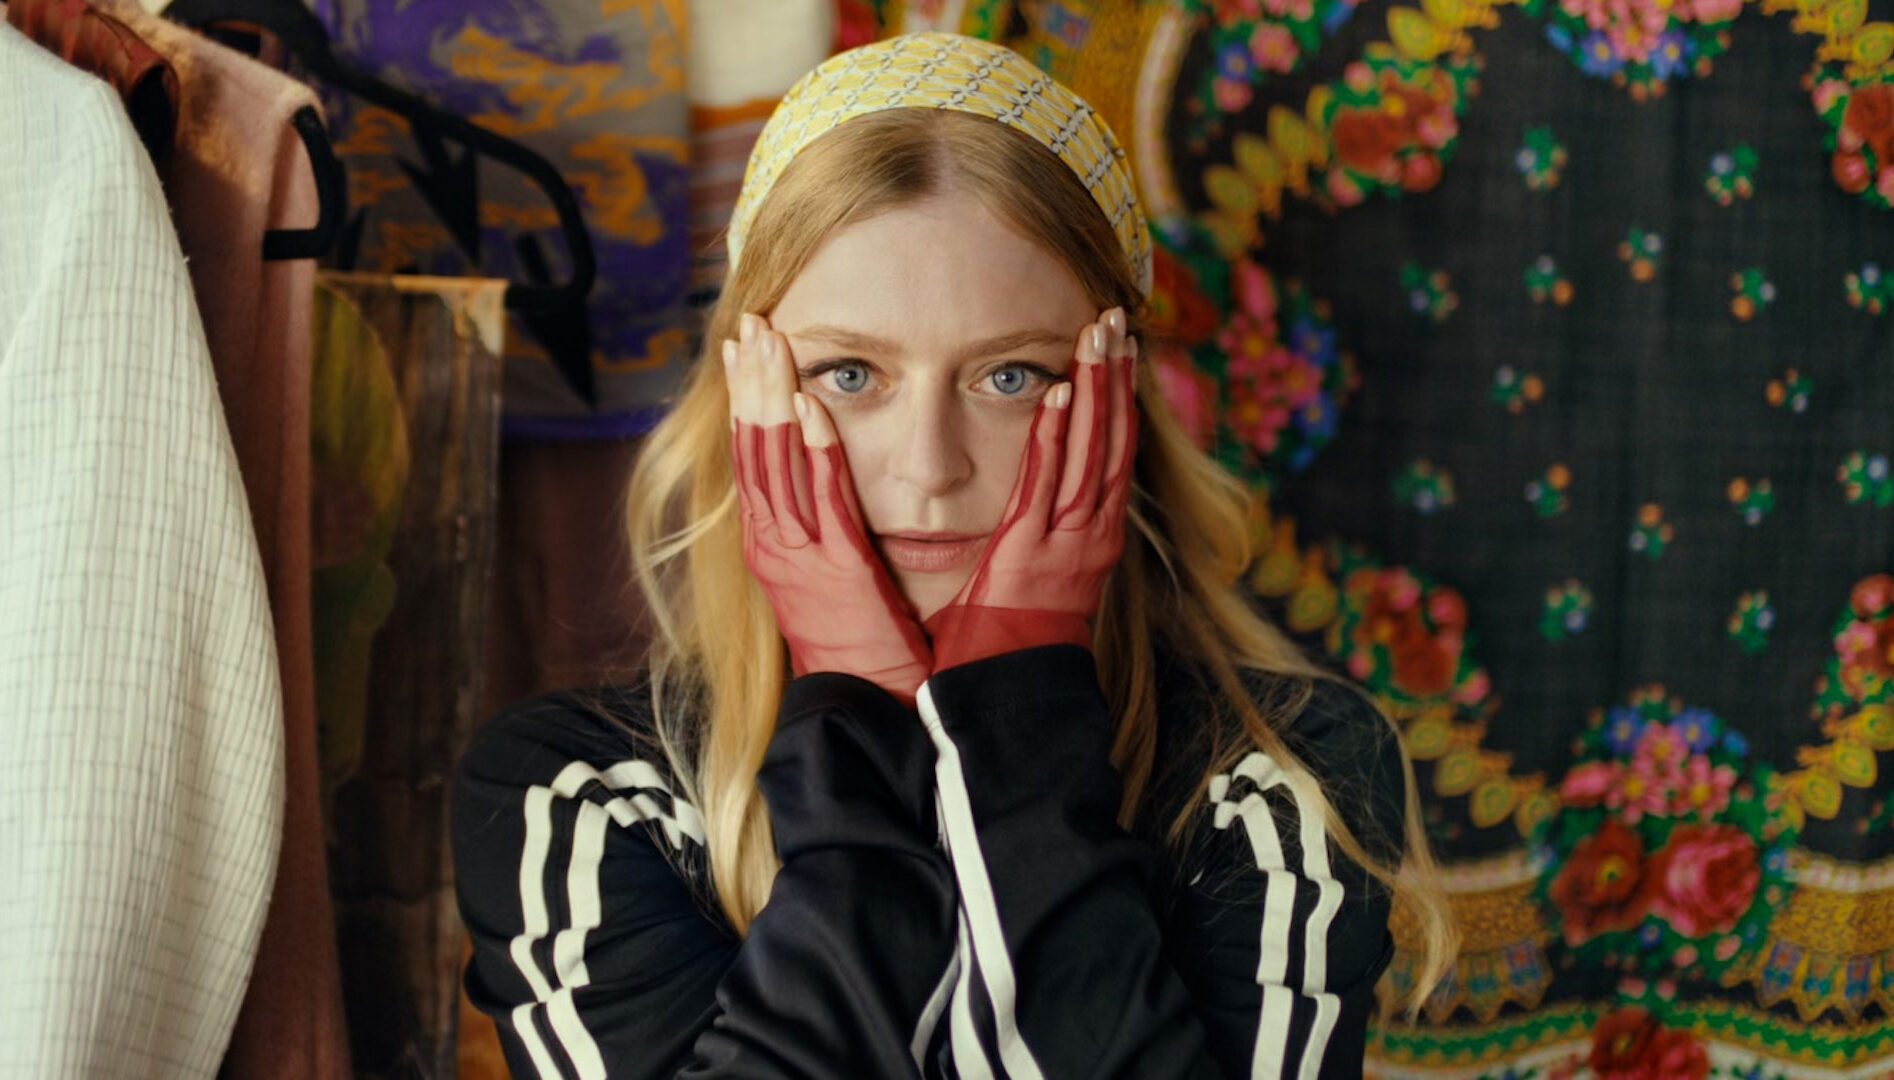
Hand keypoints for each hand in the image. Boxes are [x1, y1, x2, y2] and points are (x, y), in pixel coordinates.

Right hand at [726, 313, 933, 705]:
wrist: (869, 709)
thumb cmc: (861, 645)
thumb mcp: (831, 578)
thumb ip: (822, 530)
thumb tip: (821, 484)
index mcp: (774, 544)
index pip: (751, 456)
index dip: (745, 399)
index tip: (742, 346)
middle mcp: (775, 547)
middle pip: (753, 448)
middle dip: (749, 383)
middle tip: (750, 324)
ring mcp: (799, 560)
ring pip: (776, 465)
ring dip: (772, 400)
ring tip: (770, 344)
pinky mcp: (835, 574)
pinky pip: (823, 501)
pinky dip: (815, 451)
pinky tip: (813, 407)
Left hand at [923, 307, 1137, 672]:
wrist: (1012, 703)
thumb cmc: (1017, 649)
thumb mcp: (1043, 583)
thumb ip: (1048, 539)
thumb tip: (1046, 510)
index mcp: (1093, 539)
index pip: (1114, 453)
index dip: (1119, 397)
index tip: (1121, 348)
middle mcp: (1090, 535)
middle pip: (1111, 440)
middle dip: (1115, 375)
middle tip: (1118, 316)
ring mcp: (1065, 544)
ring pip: (1089, 453)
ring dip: (1094, 389)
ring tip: (1099, 333)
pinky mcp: (1029, 554)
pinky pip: (1045, 485)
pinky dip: (1055, 438)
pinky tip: (1057, 393)